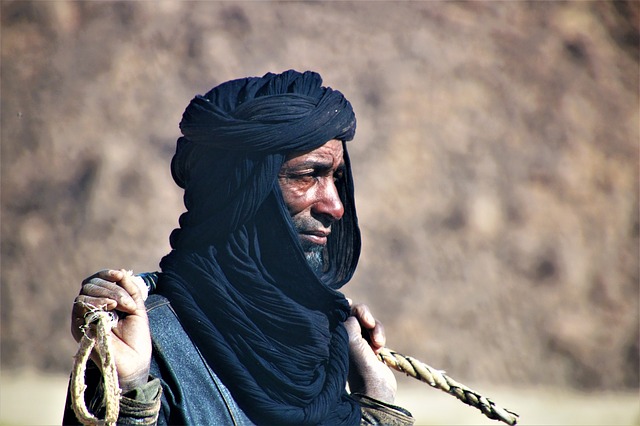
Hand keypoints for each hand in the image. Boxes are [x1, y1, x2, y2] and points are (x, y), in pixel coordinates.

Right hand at [72, 269, 151, 391]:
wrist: (134, 361)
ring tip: (119, 306)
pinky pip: (80, 307)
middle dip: (111, 288)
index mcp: (104, 302)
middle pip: (90, 284)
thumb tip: (121, 272)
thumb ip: (130, 289)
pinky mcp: (79, 328)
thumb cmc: (136, 337)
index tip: (118, 275)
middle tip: (127, 302)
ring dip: (105, 294)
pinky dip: (96, 303)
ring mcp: (84, 318)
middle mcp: (91, 308)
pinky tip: (110, 309)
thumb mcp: (137, 308)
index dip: (106, 274)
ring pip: (84, 293)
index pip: (97, 280)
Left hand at [344, 302, 396, 403]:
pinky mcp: (369, 346)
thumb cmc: (360, 365)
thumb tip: (352, 312)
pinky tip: (379, 348)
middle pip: (354, 312)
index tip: (350, 305)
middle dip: (365, 316)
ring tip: (378, 344)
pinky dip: (379, 335)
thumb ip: (350, 320)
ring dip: (376, 328)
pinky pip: (376, 330)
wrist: (376, 389)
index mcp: (334, 335)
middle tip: (369, 323)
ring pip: (368, 321)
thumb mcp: (351, 339)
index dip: (345, 305)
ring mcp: (357, 341)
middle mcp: (343, 336)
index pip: (336, 311)